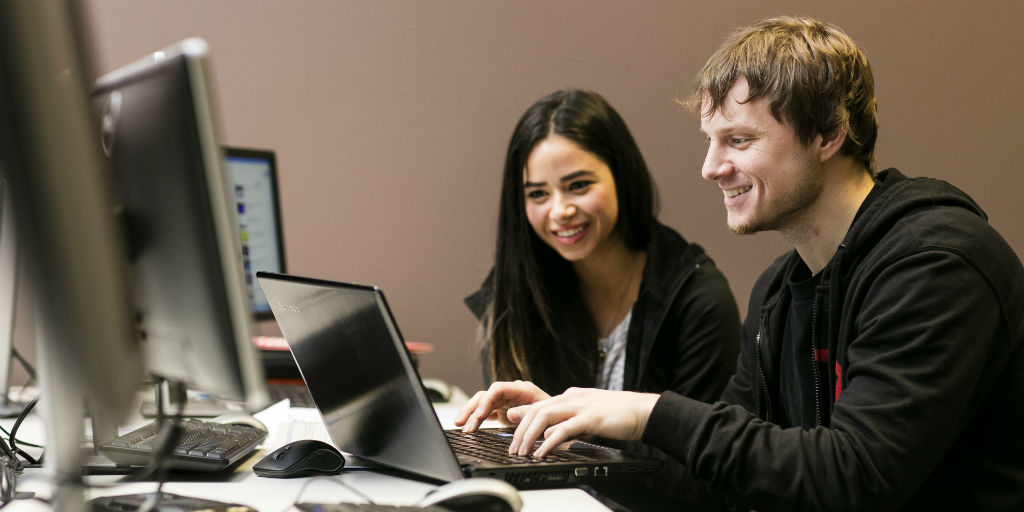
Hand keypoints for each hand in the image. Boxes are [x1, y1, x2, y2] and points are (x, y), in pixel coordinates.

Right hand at [454, 380, 550, 431]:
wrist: (558, 418)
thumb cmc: (554, 414)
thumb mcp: (543, 413)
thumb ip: (526, 412)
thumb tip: (509, 413)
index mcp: (521, 389)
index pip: (497, 389)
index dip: (486, 401)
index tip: (478, 416)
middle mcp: (510, 393)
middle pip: (485, 396)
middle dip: (472, 409)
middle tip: (462, 424)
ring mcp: (505, 401)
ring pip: (482, 404)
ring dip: (470, 414)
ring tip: (460, 426)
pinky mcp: (502, 411)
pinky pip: (485, 413)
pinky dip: (476, 420)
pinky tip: (468, 427)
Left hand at [505, 387, 659, 457]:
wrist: (644, 411)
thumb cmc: (619, 415)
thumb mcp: (587, 416)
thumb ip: (568, 421)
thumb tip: (548, 433)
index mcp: (571, 395)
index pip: (539, 405)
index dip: (522, 421)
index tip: (513, 437)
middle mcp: (573, 397)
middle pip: (536, 410)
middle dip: (520, 430)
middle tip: (513, 449)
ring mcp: (581, 406)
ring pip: (545, 416)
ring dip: (530, 435)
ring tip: (523, 452)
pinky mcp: (591, 418)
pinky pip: (564, 429)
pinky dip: (549, 441)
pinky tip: (542, 452)